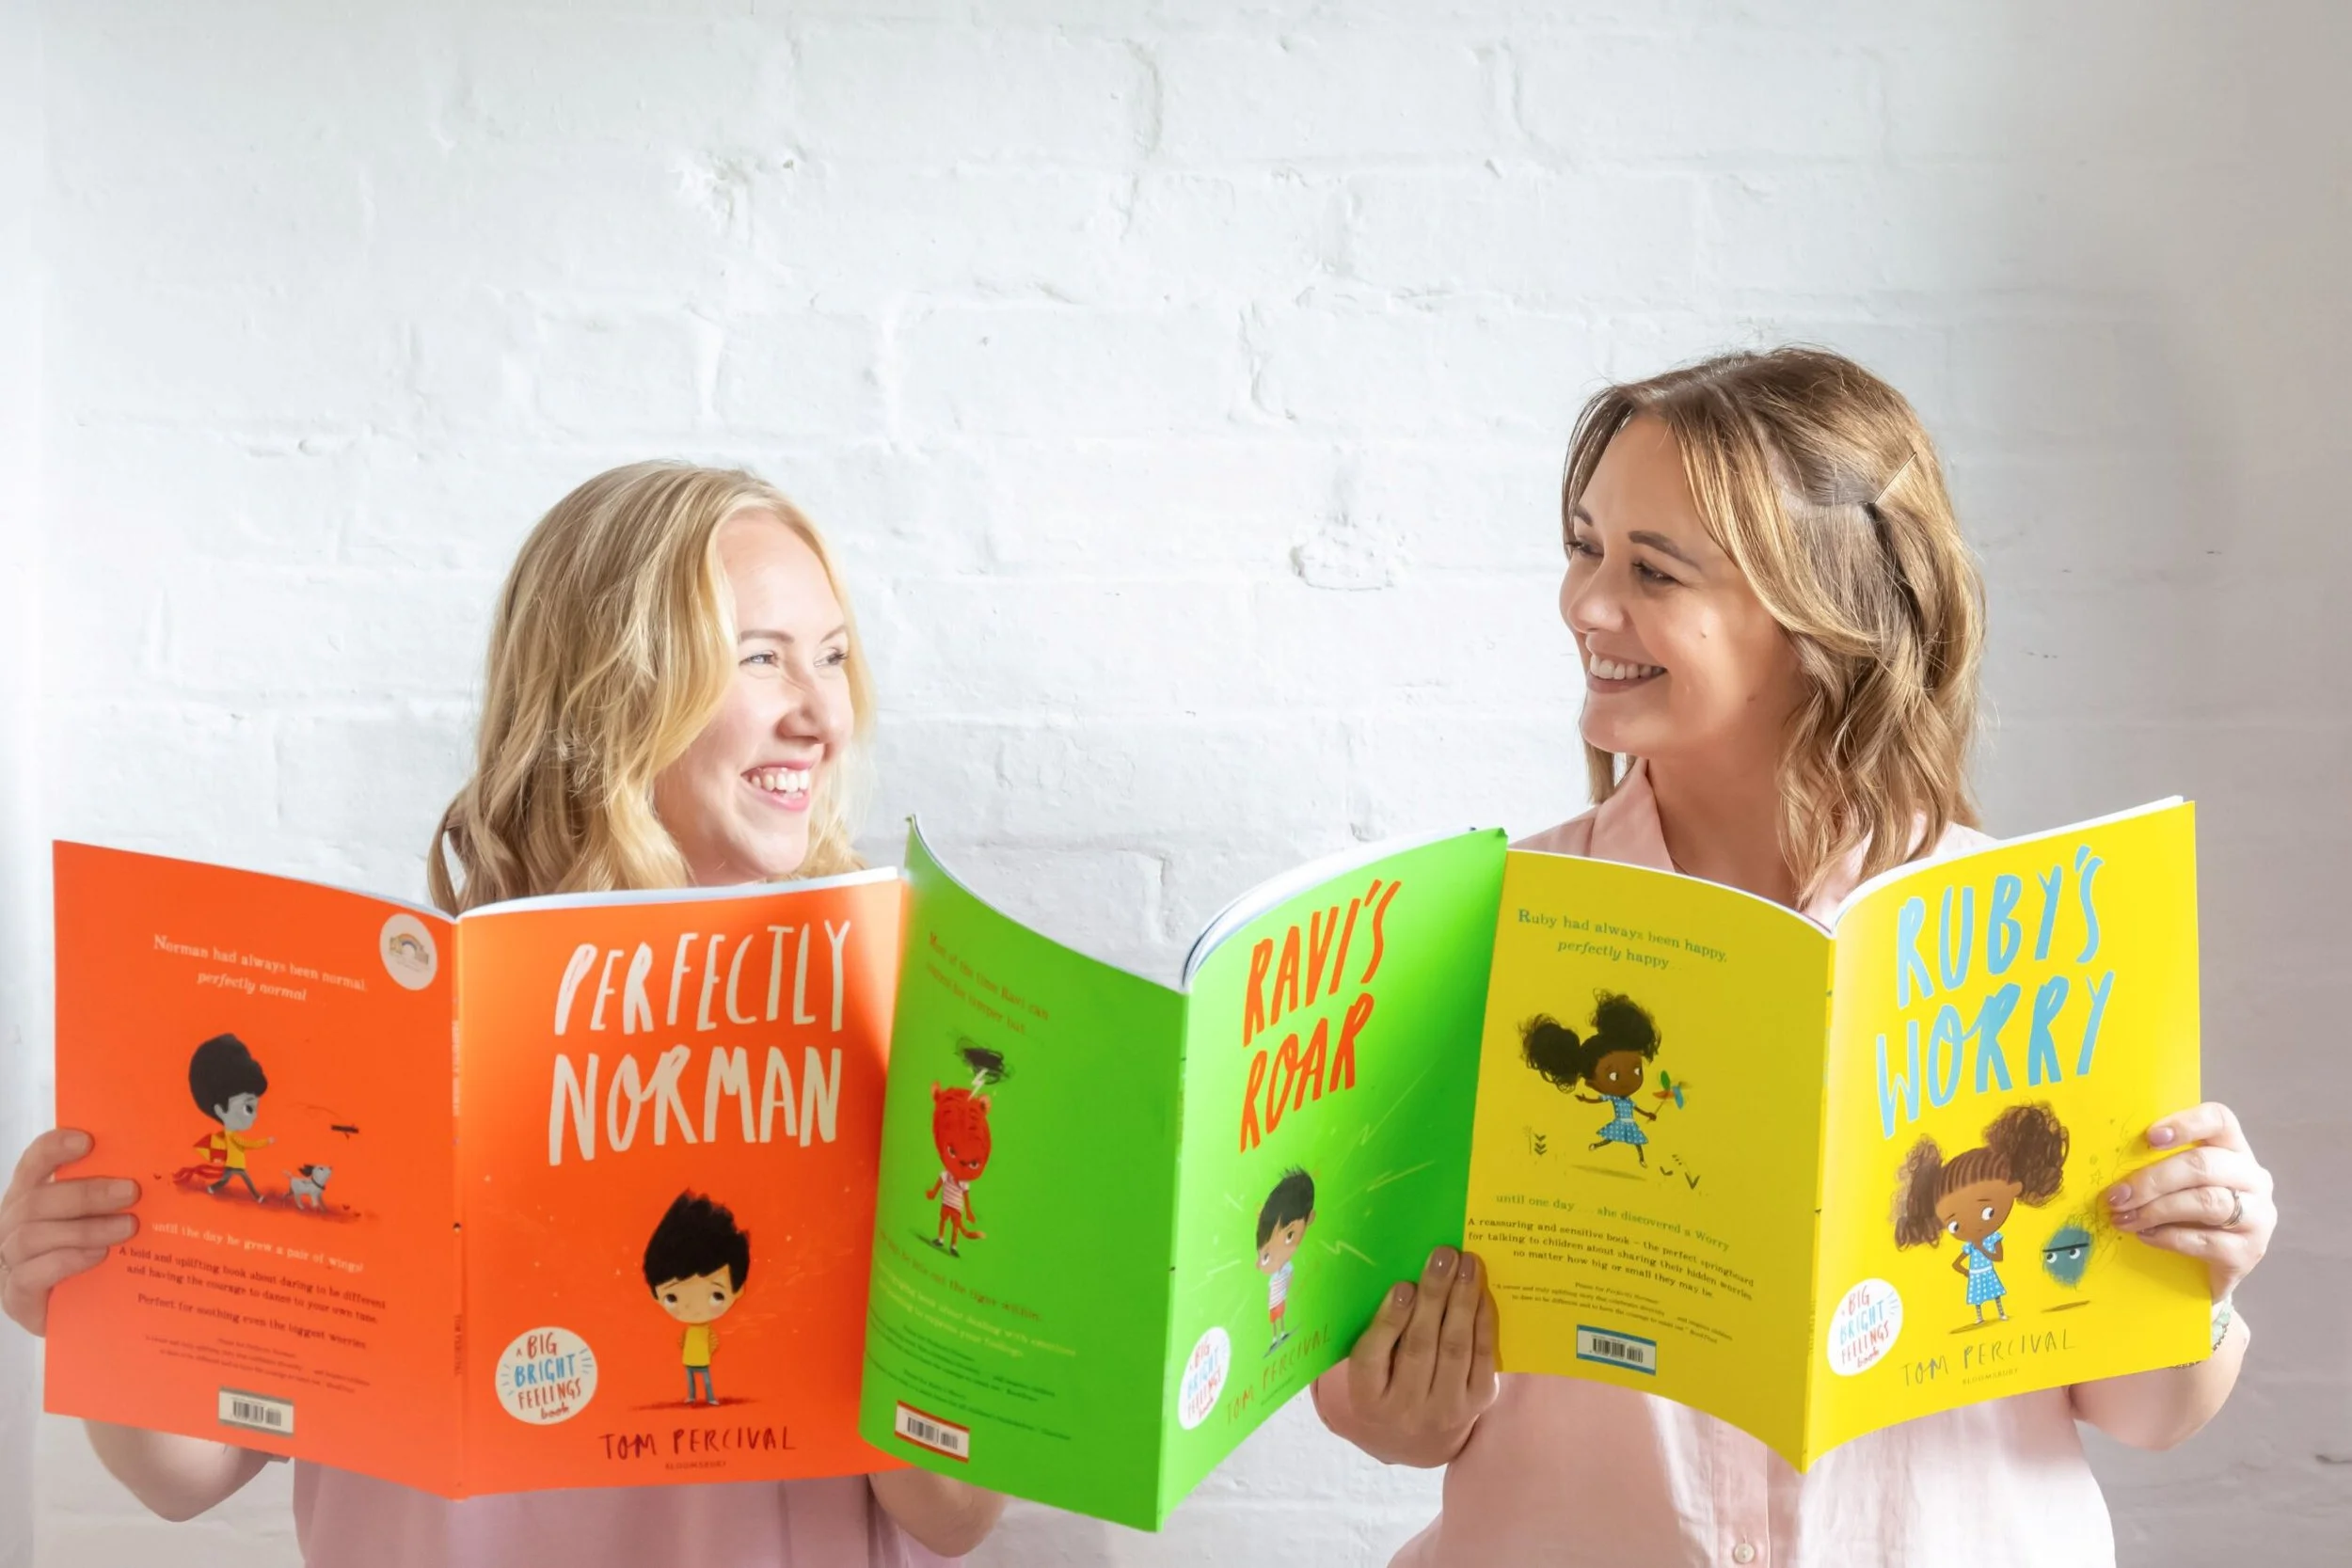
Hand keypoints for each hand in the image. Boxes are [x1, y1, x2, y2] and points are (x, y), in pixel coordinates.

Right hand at [1, 1129, 140, 1335]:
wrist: (81, 1315)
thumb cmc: (92, 1258)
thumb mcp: (102, 1220)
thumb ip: (112, 1197)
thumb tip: (158, 1172)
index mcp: (30, 1198)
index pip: (32, 1164)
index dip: (54, 1149)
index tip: (88, 1141)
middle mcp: (11, 1224)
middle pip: (36, 1200)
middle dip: (86, 1193)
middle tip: (131, 1192)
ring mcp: (8, 1261)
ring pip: (32, 1235)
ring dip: (84, 1228)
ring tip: (127, 1228)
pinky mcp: (15, 1296)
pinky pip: (31, 1273)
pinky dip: (66, 1260)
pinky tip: (97, 1256)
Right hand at [1336, 1245, 1497, 1466]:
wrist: (1417, 1437)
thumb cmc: (1387, 1384)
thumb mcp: (1370, 1369)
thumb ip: (1377, 1334)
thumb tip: (1406, 1282)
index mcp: (1367, 1398)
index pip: (1372, 1359)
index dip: (1389, 1321)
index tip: (1404, 1285)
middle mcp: (1405, 1410)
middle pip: (1419, 1347)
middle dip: (1434, 1297)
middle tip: (1443, 1256)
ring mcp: (1445, 1410)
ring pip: (1454, 1349)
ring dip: (1462, 1301)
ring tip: (1467, 1265)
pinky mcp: (1477, 1404)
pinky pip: (1482, 1358)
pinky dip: (1483, 1322)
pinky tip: (1481, 1293)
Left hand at [2108, 1103, 2274, 1302]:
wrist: (2206, 1271)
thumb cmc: (2185, 1215)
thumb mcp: (2177, 1183)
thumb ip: (2158, 1164)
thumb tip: (2109, 1158)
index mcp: (2234, 1150)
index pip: (2220, 1120)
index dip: (2186, 1123)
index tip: (2149, 1137)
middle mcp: (2253, 1179)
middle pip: (2205, 1165)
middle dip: (2154, 1180)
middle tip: (2117, 1196)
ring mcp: (2258, 1216)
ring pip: (2207, 1202)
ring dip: (2157, 1210)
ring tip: (2125, 1219)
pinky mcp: (2249, 1251)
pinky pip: (2205, 1240)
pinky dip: (2169, 1237)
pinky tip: (2146, 1237)